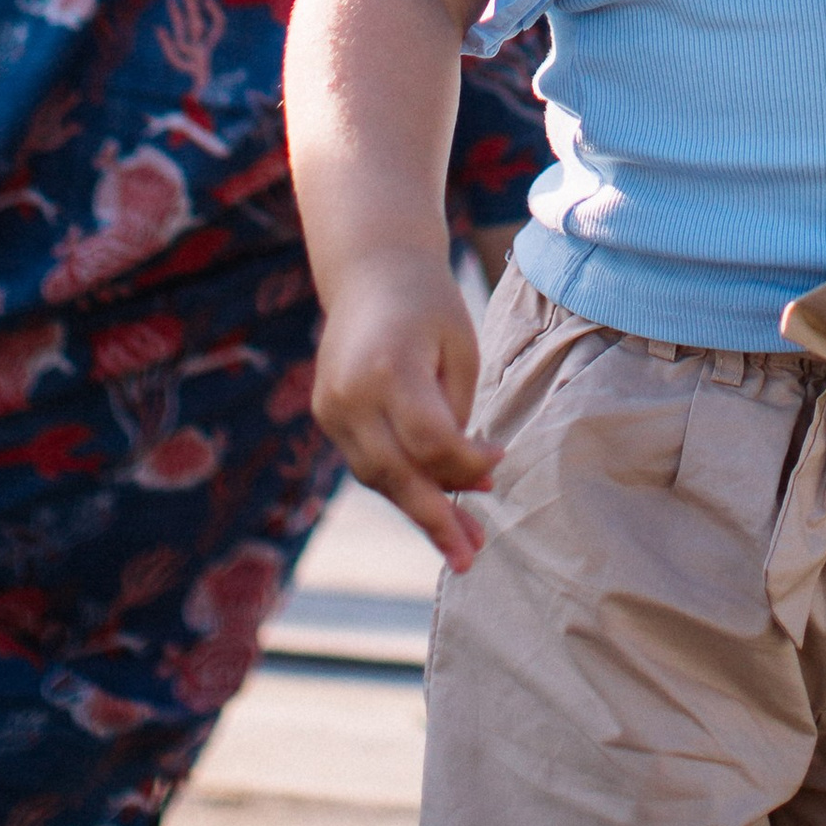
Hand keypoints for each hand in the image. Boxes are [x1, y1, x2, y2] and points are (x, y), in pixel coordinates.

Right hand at [312, 250, 500, 571]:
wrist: (371, 269)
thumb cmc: (430, 307)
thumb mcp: (459, 349)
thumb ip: (456, 417)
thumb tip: (466, 482)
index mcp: (390, 367)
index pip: (430, 442)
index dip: (467, 464)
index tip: (499, 464)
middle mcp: (351, 392)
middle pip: (396, 473)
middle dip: (436, 518)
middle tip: (471, 556)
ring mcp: (331, 406)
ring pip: (378, 477)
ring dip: (419, 509)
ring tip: (460, 542)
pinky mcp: (326, 414)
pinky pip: (366, 463)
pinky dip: (400, 483)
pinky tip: (433, 502)